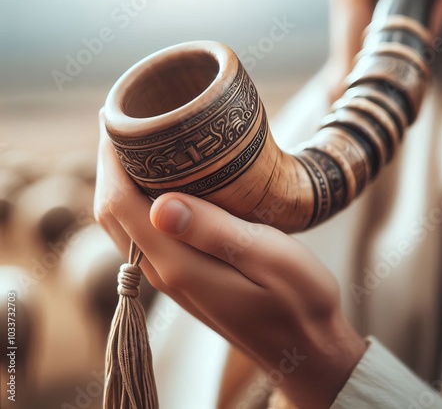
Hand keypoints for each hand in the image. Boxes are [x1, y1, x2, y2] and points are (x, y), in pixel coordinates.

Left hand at [94, 112, 365, 407]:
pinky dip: (139, 204)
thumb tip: (160, 205)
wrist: (304, 349)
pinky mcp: (184, 279)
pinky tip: (162, 185)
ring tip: (137, 147)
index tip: (117, 120)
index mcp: (180, 265)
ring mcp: (172, 280)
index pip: (122, 205)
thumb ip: (215, 232)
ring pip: (124, 226)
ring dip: (122, 184)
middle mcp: (166, 274)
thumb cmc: (299, 301)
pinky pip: (143, 237)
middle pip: (113, 214)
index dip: (111, 161)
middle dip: (110, 166)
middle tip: (125, 125)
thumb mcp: (269, 258)